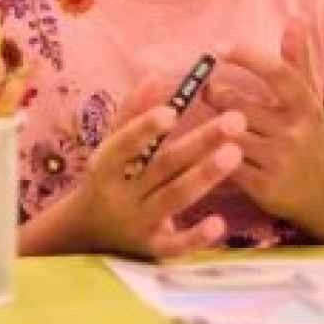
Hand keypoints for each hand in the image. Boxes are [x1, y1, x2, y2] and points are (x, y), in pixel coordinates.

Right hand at [69, 80, 245, 258]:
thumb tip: (154, 75)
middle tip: (235, 120)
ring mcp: (137, 222)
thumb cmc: (107, 179)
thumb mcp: (110, 146)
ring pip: (173, 198)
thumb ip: (130, 113)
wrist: (88, 232)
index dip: (144, 127)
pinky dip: (196, 235)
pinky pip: (175, 244)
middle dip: (199, 143)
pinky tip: (220, 222)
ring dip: (204, 176)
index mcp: (105, 165)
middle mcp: (119, 193)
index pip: (123, 144)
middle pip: (162, 166)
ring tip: (235, 153)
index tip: (172, 110)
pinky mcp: (152, 249)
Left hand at [204, 19, 323, 239]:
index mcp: (305, 106)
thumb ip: (298, 61)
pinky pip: (224, 163)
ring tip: (200, 118)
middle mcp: (295, 132)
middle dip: (215, 96)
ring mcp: (281, 161)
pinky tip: (201, 147)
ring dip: (208, 124)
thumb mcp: (308, 101)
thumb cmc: (309, 139)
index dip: (246, 56)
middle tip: (206, 92)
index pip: (277, 73)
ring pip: (227, 133)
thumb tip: (297, 18)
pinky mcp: (265, 188)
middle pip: (237, 104)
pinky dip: (209, 153)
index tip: (218, 46)